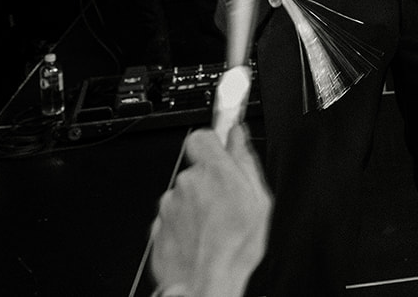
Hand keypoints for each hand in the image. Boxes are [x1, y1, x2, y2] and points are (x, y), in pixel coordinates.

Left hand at [150, 125, 271, 296]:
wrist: (204, 285)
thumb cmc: (234, 250)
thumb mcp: (260, 201)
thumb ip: (246, 161)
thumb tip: (238, 136)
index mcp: (214, 172)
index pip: (203, 136)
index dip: (212, 143)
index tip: (221, 150)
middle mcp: (187, 183)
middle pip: (195, 169)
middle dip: (208, 182)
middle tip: (226, 203)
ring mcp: (169, 205)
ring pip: (183, 195)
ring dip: (196, 205)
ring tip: (213, 228)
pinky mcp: (157, 226)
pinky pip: (173, 217)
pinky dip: (184, 225)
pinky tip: (200, 239)